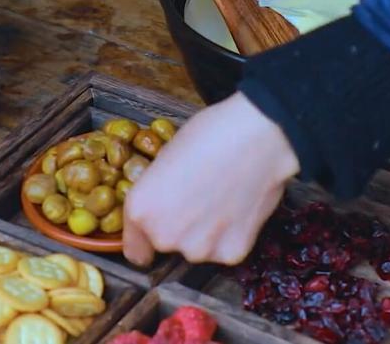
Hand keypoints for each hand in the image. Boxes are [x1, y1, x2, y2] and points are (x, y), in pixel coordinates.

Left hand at [123, 92, 299, 265]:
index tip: (155, 234)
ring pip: (198, 248)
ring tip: (222, 199)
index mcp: (140, 210)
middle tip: (199, 199)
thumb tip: (165, 205)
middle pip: (168, 245)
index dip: (145, 240)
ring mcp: (199, 249)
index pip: (134, 249)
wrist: (255, 137)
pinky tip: (238, 207)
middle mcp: (164, 236)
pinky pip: (226, 249)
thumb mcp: (164, 160)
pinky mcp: (231, 253)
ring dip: (206, 234)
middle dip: (180, 229)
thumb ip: (158, 194)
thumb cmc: (210, 136)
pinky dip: (232, 235)